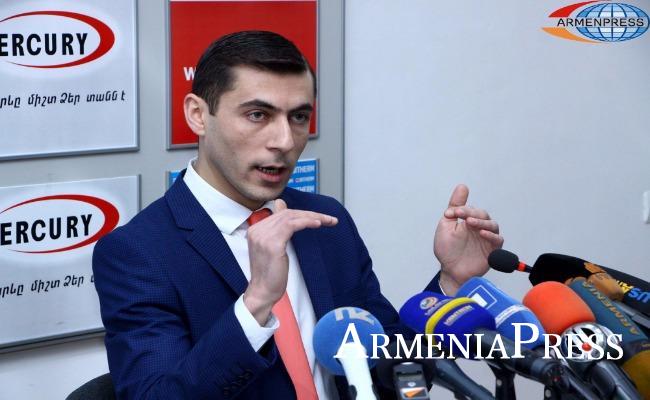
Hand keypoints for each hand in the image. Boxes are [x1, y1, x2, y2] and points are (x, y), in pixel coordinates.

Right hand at [243, 199, 337, 324]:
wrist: (263, 291)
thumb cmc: (271, 274)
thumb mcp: (274, 248)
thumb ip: (279, 230)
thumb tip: (283, 210)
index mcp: (256, 230)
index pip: (281, 213)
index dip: (302, 213)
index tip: (319, 217)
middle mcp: (257, 230)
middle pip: (287, 213)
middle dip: (310, 214)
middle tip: (328, 219)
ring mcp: (264, 236)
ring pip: (291, 217)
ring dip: (312, 217)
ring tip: (327, 221)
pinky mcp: (273, 244)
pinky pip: (292, 225)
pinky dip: (307, 222)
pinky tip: (318, 224)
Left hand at [433, 184, 503, 295]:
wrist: (451, 271)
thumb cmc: (447, 250)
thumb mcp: (446, 225)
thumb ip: (455, 207)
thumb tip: (462, 186)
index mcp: (467, 220)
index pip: (470, 209)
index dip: (462, 208)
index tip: (452, 212)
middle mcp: (478, 227)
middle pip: (483, 215)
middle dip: (472, 213)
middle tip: (463, 218)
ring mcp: (486, 238)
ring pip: (492, 225)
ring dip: (482, 222)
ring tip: (472, 224)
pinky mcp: (492, 250)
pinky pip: (497, 240)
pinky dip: (491, 236)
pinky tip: (482, 234)